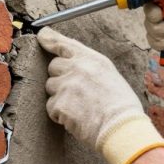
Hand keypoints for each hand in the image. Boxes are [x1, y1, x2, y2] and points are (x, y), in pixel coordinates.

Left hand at [37, 27, 163, 163]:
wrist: (121, 127)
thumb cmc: (121, 105)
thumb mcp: (110, 75)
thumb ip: (89, 67)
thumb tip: (73, 66)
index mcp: (92, 59)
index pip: (65, 43)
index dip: (50, 39)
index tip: (42, 36)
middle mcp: (77, 68)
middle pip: (53, 66)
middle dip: (60, 77)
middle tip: (75, 91)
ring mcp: (66, 85)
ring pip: (51, 87)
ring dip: (59, 96)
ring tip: (79, 106)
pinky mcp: (59, 104)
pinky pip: (51, 107)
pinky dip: (59, 113)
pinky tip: (76, 118)